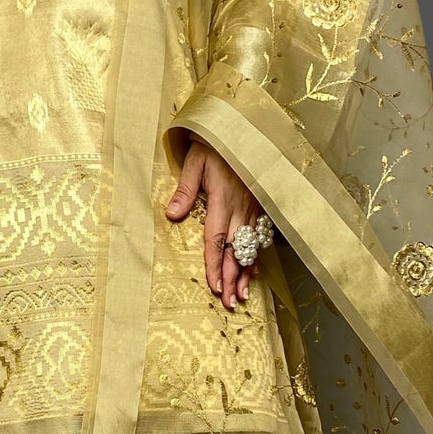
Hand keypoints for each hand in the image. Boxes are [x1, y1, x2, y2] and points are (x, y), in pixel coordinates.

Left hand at [165, 134, 263, 311]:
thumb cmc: (215, 144)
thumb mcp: (195, 161)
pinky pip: (259, 238)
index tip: (214, 287)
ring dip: (245, 273)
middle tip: (230, 303)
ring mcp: (254, 209)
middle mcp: (241, 208)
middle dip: (232, 278)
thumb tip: (172, 215)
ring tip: (241, 296)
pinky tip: (253, 273)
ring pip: (250, 248)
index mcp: (223, 200)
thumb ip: (185, 189)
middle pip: (236, 251)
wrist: (244, 130)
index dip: (214, 265)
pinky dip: (256, 257)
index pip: (217, 239)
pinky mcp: (261, 206)